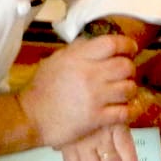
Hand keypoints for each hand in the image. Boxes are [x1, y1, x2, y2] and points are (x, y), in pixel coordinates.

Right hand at [17, 34, 136, 148]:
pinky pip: (124, 112)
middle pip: (125, 66)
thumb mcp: (57, 60)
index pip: (112, 43)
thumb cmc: (42, 87)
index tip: (130, 50)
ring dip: (130, 89)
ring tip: (123, 92)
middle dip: (130, 69)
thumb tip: (96, 42)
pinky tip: (126, 109)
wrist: (30, 116)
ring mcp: (94, 97)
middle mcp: (89, 75)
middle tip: (125, 74)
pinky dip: (130, 110)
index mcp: (79, 57)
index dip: (127, 45)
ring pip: (129, 88)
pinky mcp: (96, 118)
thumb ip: (78, 50)